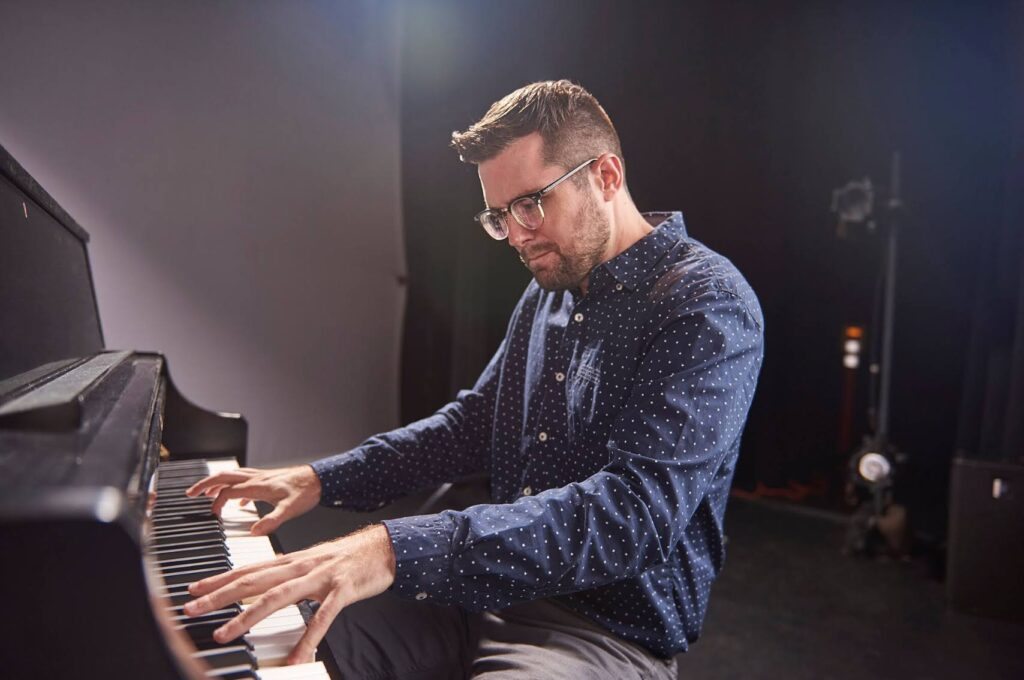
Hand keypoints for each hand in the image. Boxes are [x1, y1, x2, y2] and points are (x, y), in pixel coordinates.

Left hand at [183, 524, 395, 664]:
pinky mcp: (342, 590)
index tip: (193, 588)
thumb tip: (265, 591)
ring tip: (225, 633)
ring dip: (247, 615)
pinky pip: (321, 618)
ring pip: (278, 597)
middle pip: (253, 580)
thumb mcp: (313, 563)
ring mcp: (320, 578)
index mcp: (292, 561)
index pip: (249, 569)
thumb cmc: (348, 557)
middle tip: (191, 608)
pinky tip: (296, 658)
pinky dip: (307, 639)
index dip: (219, 578)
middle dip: (220, 595)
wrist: (385, 546)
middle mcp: (301, 566)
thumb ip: (288, 576)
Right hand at [185, 464, 321, 535]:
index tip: (213, 515)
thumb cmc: (306, 492)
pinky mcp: (268, 479)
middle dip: (204, 484)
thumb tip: (254, 532)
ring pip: (233, 475)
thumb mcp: (289, 509)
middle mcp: (257, 478)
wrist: (320, 478)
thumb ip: (271, 521)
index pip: (228, 491)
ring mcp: (262, 477)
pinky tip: (239, 500)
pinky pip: (245, 480)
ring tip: (206, 493)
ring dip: (217, 483)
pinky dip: (235, 487)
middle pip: (224, 476)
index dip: (217, 502)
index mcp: (258, 486)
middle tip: (190, 493)